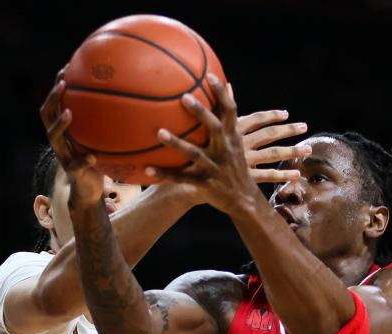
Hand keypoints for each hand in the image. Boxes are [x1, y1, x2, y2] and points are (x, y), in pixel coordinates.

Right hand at [39, 67, 103, 210]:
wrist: (89, 191)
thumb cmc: (98, 160)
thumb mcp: (99, 139)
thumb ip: (104, 123)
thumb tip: (126, 100)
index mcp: (63, 130)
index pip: (54, 104)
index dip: (57, 87)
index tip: (66, 67)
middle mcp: (59, 140)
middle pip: (46, 115)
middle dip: (53, 98)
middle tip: (62, 84)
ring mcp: (63, 155)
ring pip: (54, 137)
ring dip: (61, 124)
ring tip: (69, 113)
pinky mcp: (72, 172)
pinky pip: (76, 165)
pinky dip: (84, 160)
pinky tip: (93, 156)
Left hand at [146, 75, 285, 215]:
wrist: (244, 199)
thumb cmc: (235, 164)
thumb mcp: (238, 140)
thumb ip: (229, 115)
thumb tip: (229, 84)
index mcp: (232, 138)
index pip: (230, 111)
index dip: (221, 93)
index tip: (209, 75)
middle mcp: (225, 150)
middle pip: (214, 128)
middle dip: (201, 113)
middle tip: (184, 97)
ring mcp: (215, 168)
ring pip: (195, 154)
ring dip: (177, 143)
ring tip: (159, 132)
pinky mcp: (205, 184)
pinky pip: (182, 178)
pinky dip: (165, 174)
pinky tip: (147, 168)